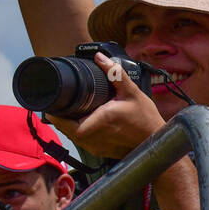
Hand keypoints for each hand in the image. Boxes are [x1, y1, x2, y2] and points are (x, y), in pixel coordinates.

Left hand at [47, 52, 164, 158]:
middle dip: (61, 117)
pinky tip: (85, 122)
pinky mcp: (99, 152)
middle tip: (62, 104)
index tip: (53, 104)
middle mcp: (95, 137)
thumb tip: (100, 58)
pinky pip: (82, 142)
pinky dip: (79, 132)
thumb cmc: (145, 119)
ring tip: (71, 112)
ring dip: (69, 125)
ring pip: (72, 137)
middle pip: (65, 129)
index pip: (64, 123)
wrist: (155, 142)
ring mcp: (96, 147)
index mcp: (99, 120)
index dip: (55, 114)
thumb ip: (114, 74)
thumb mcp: (132, 92)